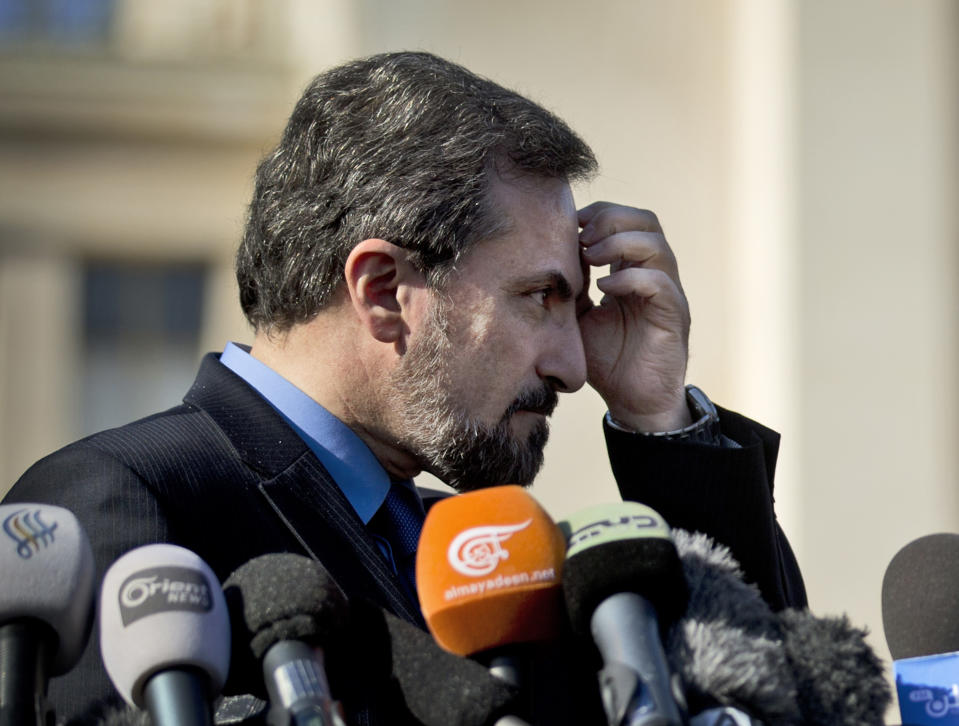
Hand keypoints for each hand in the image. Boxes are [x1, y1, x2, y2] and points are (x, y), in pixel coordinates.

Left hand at [576, 202, 690, 431]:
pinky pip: (660, 283)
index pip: (627, 221)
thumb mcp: (578, 316)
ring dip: (618, 243)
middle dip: (610, 219)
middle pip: (646, 221)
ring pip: (656, 244)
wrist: (632, 402)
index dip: (599, 213)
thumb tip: (555, 253)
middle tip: (581, 236)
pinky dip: (629, 278)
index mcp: (633, 270)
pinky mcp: (674, 315)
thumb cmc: (607, 360)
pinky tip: (604, 289)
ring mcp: (668, 293)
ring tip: (591, 257)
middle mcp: (655, 275)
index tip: (569, 223)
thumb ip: (573, 285)